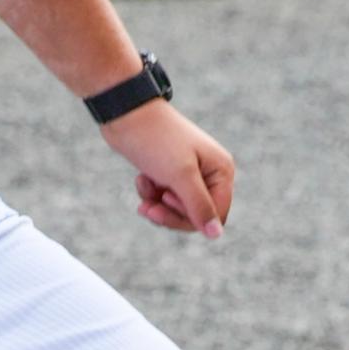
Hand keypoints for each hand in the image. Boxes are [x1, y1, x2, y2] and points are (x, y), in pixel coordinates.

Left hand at [100, 100, 234, 237]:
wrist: (127, 114)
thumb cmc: (157, 141)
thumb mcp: (180, 176)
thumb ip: (199, 206)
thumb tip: (215, 235)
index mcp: (221, 171)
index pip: (215, 215)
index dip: (189, 218)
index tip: (166, 201)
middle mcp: (210, 173)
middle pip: (196, 215)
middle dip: (169, 214)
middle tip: (147, 208)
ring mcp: (190, 173)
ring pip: (177, 210)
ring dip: (157, 205)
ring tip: (143, 188)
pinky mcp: (170, 173)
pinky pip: (164, 199)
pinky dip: (151, 194)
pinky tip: (141, 180)